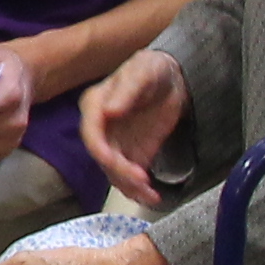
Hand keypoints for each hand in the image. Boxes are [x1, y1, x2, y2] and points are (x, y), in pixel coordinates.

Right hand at [82, 50, 188, 206]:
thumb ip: (127, 90)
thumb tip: (109, 111)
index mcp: (95, 106)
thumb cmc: (153, 68)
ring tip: (150, 194)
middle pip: (102, 157)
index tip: (115, 162)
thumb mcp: (142, 72)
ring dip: (130, 186)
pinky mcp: (132, 154)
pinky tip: (152, 195)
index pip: (91, 134)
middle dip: (120, 172)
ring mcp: (116, 143)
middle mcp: (101, 128)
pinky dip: (139, 189)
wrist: (173, 78)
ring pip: (114, 172)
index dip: (100, 151)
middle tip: (141, 179)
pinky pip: (130, 176)